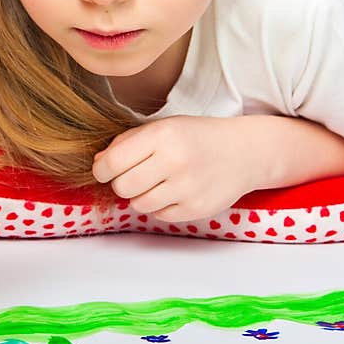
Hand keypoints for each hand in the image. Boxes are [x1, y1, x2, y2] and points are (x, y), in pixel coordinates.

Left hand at [91, 115, 254, 222]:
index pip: (112, 162)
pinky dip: (161, 206)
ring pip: (139, 205)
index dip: (102, 170)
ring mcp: (187, 188)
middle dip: (122, 183)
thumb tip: (99, 164)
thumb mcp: (164, 127)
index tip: (106, 170)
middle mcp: (175, 161)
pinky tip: (176, 191)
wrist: (244, 152)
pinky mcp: (196, 209)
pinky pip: (159, 215)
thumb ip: (128, 142)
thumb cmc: (197, 137)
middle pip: (122, 187)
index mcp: (163, 135)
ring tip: (158, 182)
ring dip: (141, 196)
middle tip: (134, 176)